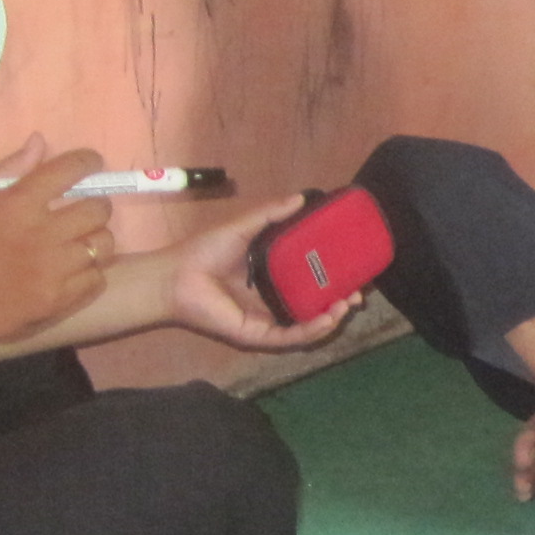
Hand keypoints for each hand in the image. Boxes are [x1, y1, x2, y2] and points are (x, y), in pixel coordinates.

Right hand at [0, 138, 114, 345]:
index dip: (88, 161)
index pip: (70, 170)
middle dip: (96, 205)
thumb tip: (41, 140)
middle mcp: (42, 233)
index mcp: (18, 204)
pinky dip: (90, 271)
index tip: (91, 163)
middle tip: (83, 211)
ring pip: (104, 244)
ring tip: (79, 242)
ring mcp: (53, 269)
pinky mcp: (58, 299)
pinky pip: (97, 278)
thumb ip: (9, 170)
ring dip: (96, 239)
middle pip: (98, 210)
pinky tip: (73, 270)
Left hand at [165, 195, 355, 352]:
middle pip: (315, 306)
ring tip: (347, 304)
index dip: (334, 279)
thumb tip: (302, 197)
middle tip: (359, 293)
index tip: (355, 271)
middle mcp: (274, 302)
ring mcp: (267, 321)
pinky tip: (327, 318)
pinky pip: (290, 337)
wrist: (175, 276)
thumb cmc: (205, 252)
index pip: (311, 282)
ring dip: (331, 318)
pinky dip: (312, 330)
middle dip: (340, 303)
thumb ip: (271, 214)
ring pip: (307, 326)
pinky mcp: (257, 334)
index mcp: (273, 279)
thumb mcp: (244, 227)